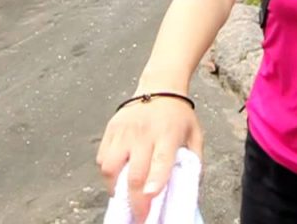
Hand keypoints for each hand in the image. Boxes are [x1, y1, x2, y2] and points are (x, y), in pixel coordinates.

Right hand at [96, 97, 203, 223]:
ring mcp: (123, 131)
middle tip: (140, 217)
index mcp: (167, 135)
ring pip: (110, 167)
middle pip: (133, 174)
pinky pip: (101, 157)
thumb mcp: (195, 135)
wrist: (160, 85)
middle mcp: (142, 133)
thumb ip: (194, 162)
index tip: (151, 199)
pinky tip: (118, 176)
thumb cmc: (179, 116)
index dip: (154, 183)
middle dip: (135, 201)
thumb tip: (188, 189)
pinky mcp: (111, 128)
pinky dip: (107, 173)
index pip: (159, 162)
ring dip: (116, 188)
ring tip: (125, 195)